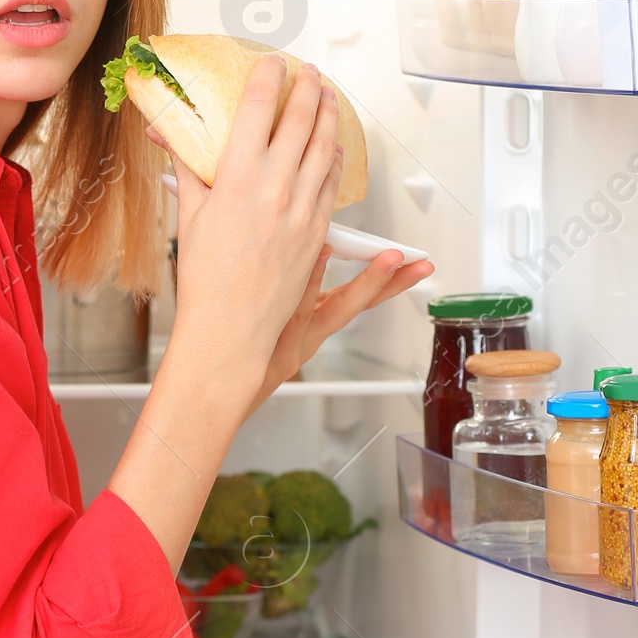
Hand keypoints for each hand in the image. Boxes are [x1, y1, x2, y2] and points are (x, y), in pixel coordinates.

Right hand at [154, 53, 342, 421]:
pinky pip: (331, 184)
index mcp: (236, 178)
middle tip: (309, 72)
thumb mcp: (189, 214)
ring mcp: (301, 209)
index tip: (272, 63)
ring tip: (328, 98)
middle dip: (307, 89)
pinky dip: (334, 158)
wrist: (231, 328)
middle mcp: (274, 188)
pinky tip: (333, 147)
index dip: (267, 78)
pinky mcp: (317, 231)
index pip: (257, 109)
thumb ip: (187, 168)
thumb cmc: (204, 278)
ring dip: (329, 117)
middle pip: (299, 120)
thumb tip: (169, 135)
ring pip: (324, 148)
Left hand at [250, 244, 433, 408]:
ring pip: (338, 307)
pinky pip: (299, 310)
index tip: (409, 259)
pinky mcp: (280, 349)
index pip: (358, 296)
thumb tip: (299, 245)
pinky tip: (320, 256)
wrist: (218, 391)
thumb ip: (287, 288)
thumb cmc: (238, 352)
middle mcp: (312, 333)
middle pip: (362, 303)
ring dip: (366, 281)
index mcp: (313, 322)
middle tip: (419, 263)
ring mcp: (299, 342)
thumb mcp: (270, 322)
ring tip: (390, 258)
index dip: (385, 277)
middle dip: (394, 282)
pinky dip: (311, 282)